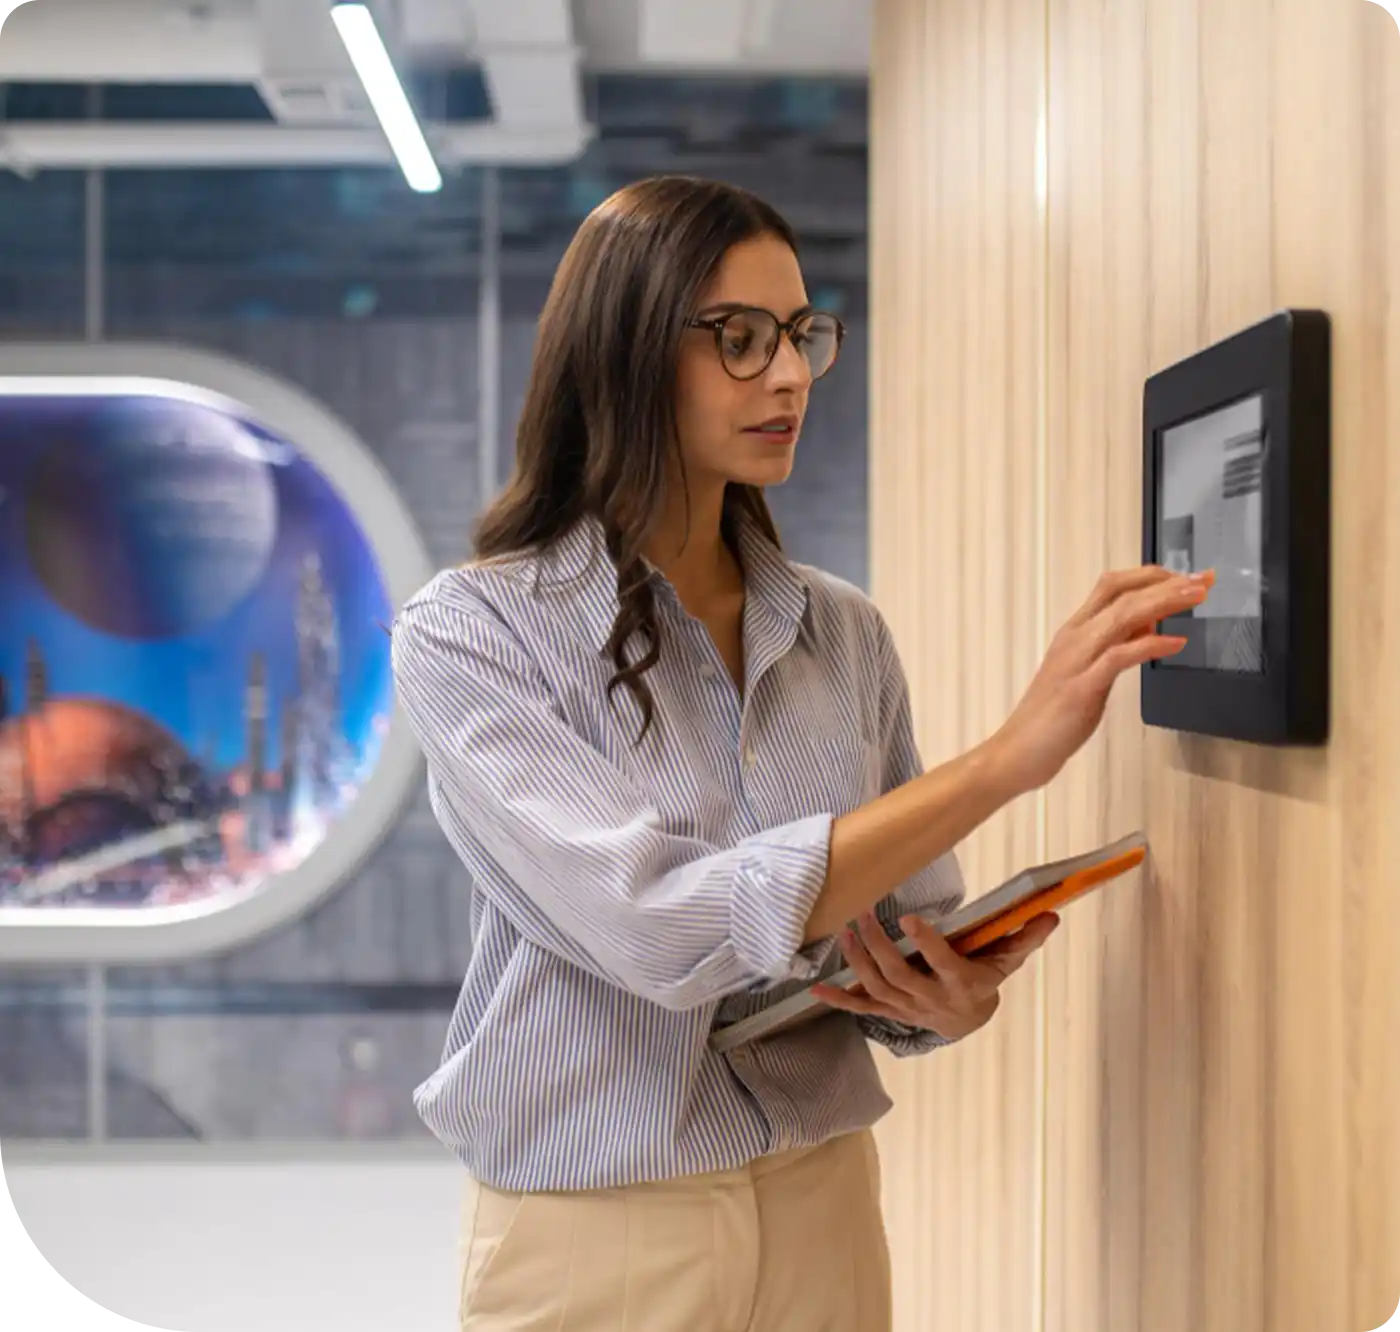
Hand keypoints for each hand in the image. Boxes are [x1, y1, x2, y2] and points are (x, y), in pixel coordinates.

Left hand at [809, 910, 1059, 1041]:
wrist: (968, 1020)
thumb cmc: (985, 978)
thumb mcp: (1008, 959)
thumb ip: (1025, 937)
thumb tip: (1051, 914)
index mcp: (960, 984)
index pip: (942, 964)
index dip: (926, 945)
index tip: (910, 919)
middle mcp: (930, 999)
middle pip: (900, 976)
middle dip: (879, 947)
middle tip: (863, 914)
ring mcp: (907, 1008)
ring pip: (878, 988)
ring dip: (858, 962)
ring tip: (846, 931)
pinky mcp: (890, 1011)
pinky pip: (861, 1008)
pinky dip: (838, 999)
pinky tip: (816, 988)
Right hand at [987, 565, 1214, 794]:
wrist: (1018, 751)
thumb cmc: (1051, 716)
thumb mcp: (1089, 672)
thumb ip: (1115, 646)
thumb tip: (1149, 624)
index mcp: (1075, 631)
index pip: (1112, 585)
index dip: (1151, 576)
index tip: (1186, 577)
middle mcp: (1075, 638)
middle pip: (1122, 593)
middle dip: (1166, 583)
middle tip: (1204, 579)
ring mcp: (1077, 661)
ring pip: (1123, 616)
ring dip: (1164, 602)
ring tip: (1197, 598)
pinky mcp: (1082, 688)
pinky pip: (1120, 657)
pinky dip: (1150, 645)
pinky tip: (1176, 642)